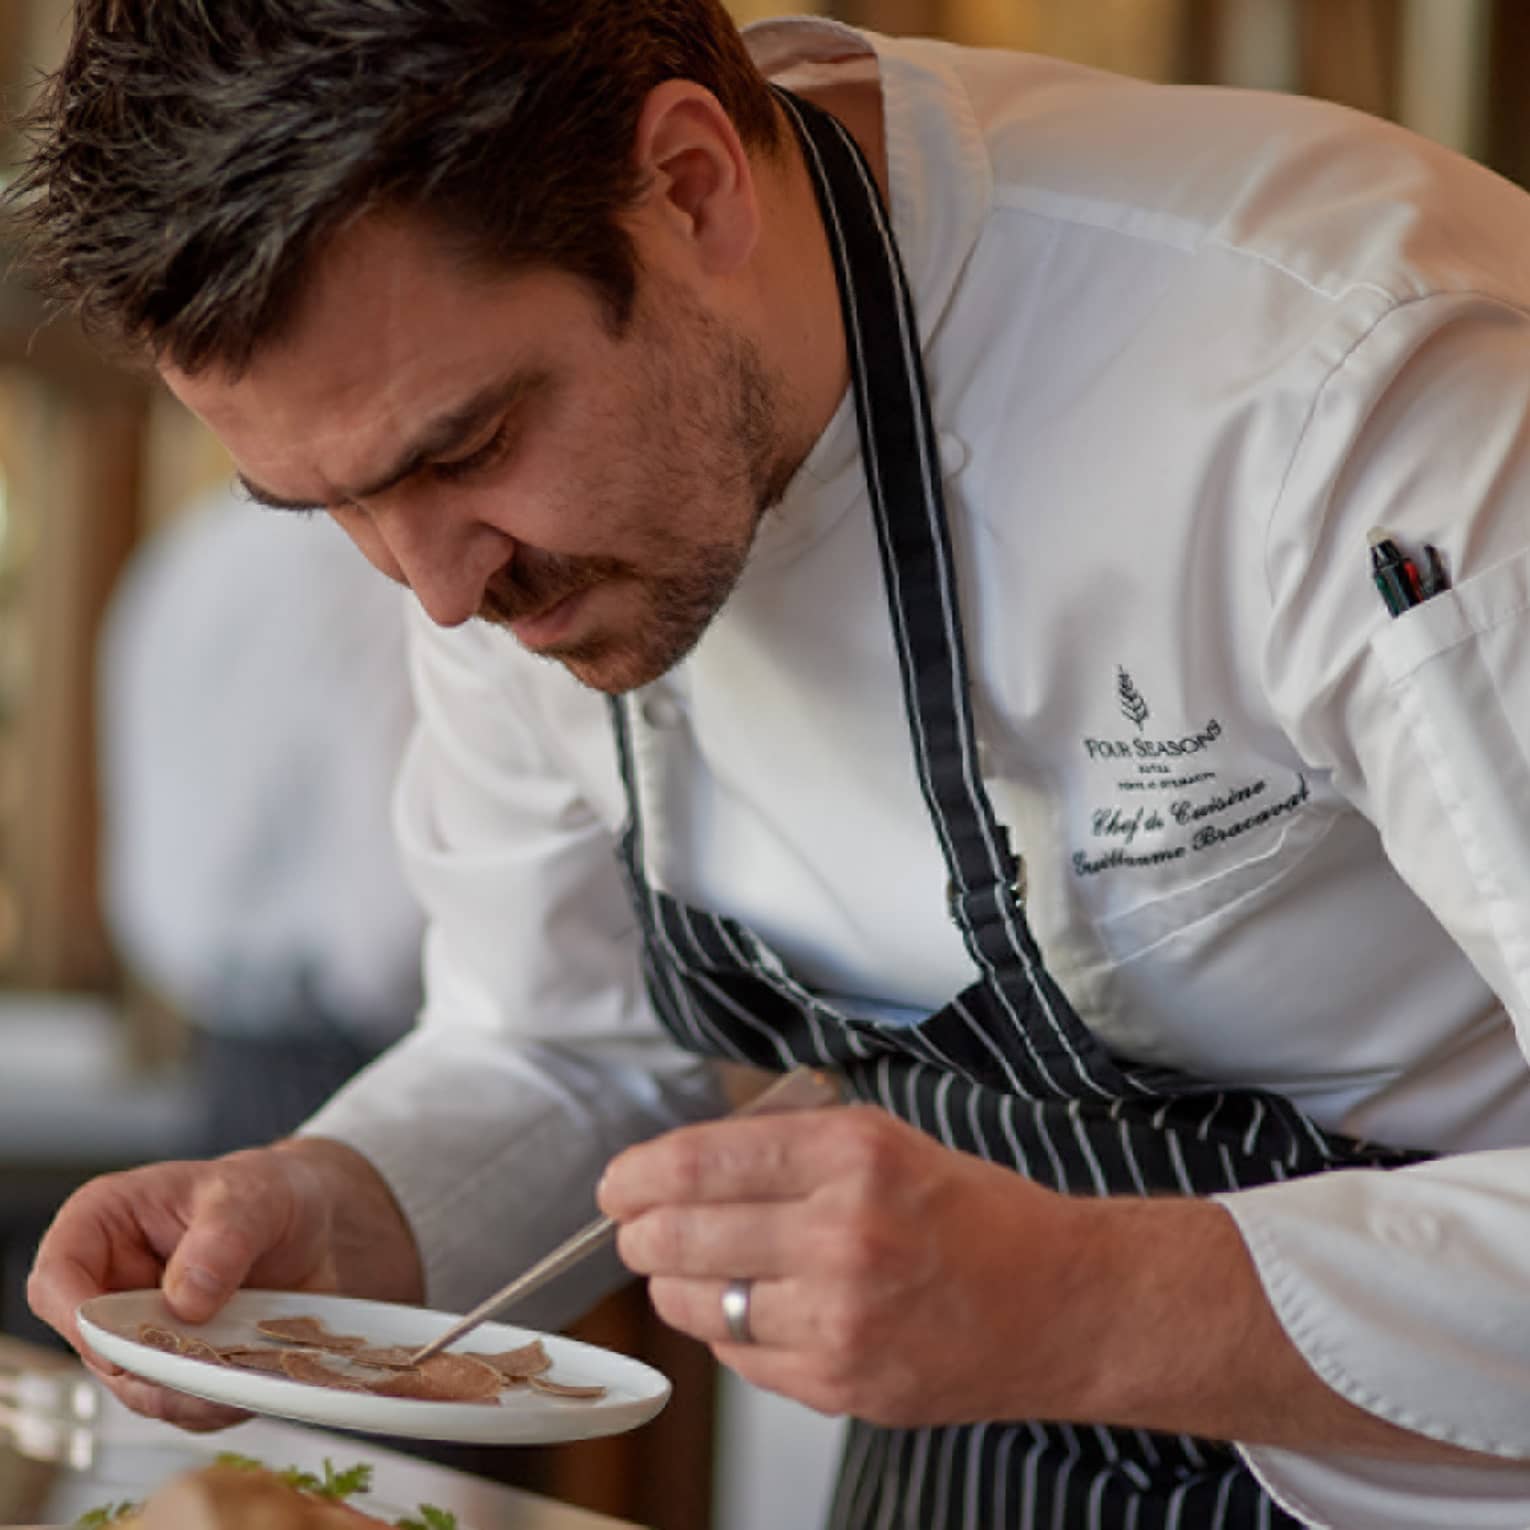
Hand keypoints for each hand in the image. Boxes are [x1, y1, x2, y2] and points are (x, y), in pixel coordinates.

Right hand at [28, 1138, 421, 1430]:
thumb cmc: (268, 1192)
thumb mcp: (255, 1195)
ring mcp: (141, 1334)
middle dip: (152, 1368)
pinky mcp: (176, 1368)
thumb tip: (187, 1298)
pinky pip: (185, 1406)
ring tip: (243, 1373)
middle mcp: (111, 1287)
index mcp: (104, 1225)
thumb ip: (223, 1239)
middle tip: (207, 1364)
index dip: (81, 1319)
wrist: (311, 1222)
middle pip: (98, 1352)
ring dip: (191, 1392)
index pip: (56, 1280)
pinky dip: (219, 1403)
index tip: (130, 1340)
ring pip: (141, 1391)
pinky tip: (256, 1380)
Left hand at [597, 1104, 1098, 1427]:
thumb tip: (682, 1169)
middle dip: (641, 1233)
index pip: (702, 1162)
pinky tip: (756, 1310)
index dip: (640, 1174)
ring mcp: (842, 1319)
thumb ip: (786, 1148)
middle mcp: (844, 1234)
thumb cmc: (974, 1216)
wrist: (1064, 1304)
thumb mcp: (885, 1142)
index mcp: (853, 1156)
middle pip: (683, 1235)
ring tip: (691, 1268)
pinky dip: (729, 1333)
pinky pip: (741, 1359)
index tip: (618, 1183)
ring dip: (677, 1285)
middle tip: (637, 1229)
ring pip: (700, 1305)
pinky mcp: (843, 1385)